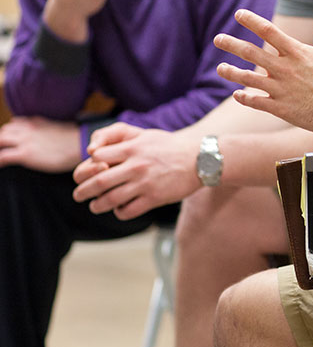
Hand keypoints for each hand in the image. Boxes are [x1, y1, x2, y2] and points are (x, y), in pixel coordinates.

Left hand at [0, 116, 80, 171]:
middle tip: (5, 150)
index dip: (9, 133)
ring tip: (3, 156)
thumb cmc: (72, 139)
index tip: (10, 141)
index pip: (13, 124)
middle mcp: (27, 129)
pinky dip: (0, 161)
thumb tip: (42, 130)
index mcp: (35, 123)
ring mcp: (26, 141)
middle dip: (2, 140)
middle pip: (3, 131)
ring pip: (0, 140)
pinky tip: (1, 166)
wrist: (80, 145)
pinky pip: (3, 156)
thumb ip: (44, 126)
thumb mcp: (56, 127)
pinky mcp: (26, 154)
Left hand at [72, 122, 199, 218]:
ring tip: (95, 206)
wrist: (200, 159)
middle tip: (78, 195)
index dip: (87, 166)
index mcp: (133, 147)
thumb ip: (120, 136)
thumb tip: (94, 149)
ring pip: (110, 200)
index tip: (87, 172)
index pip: (97, 157)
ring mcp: (145, 183)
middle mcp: (136, 165)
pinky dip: (118, 212)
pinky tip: (119, 209)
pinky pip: (127, 211)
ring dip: (97, 205)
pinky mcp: (154, 198)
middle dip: (82, 191)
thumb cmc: (170, 146)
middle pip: (98, 181)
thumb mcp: (145, 134)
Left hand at [214, 9, 312, 138]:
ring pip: (247, 79)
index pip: (268, 31)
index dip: (251, 20)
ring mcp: (280, 89)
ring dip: (231, 72)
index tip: (239, 14)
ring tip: (220, 68)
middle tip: (218, 38)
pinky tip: (236, 94)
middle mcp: (285, 68)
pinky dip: (244, 98)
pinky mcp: (281, 108)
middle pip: (250, 53)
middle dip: (231, 44)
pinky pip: (256, 102)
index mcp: (297, 52)